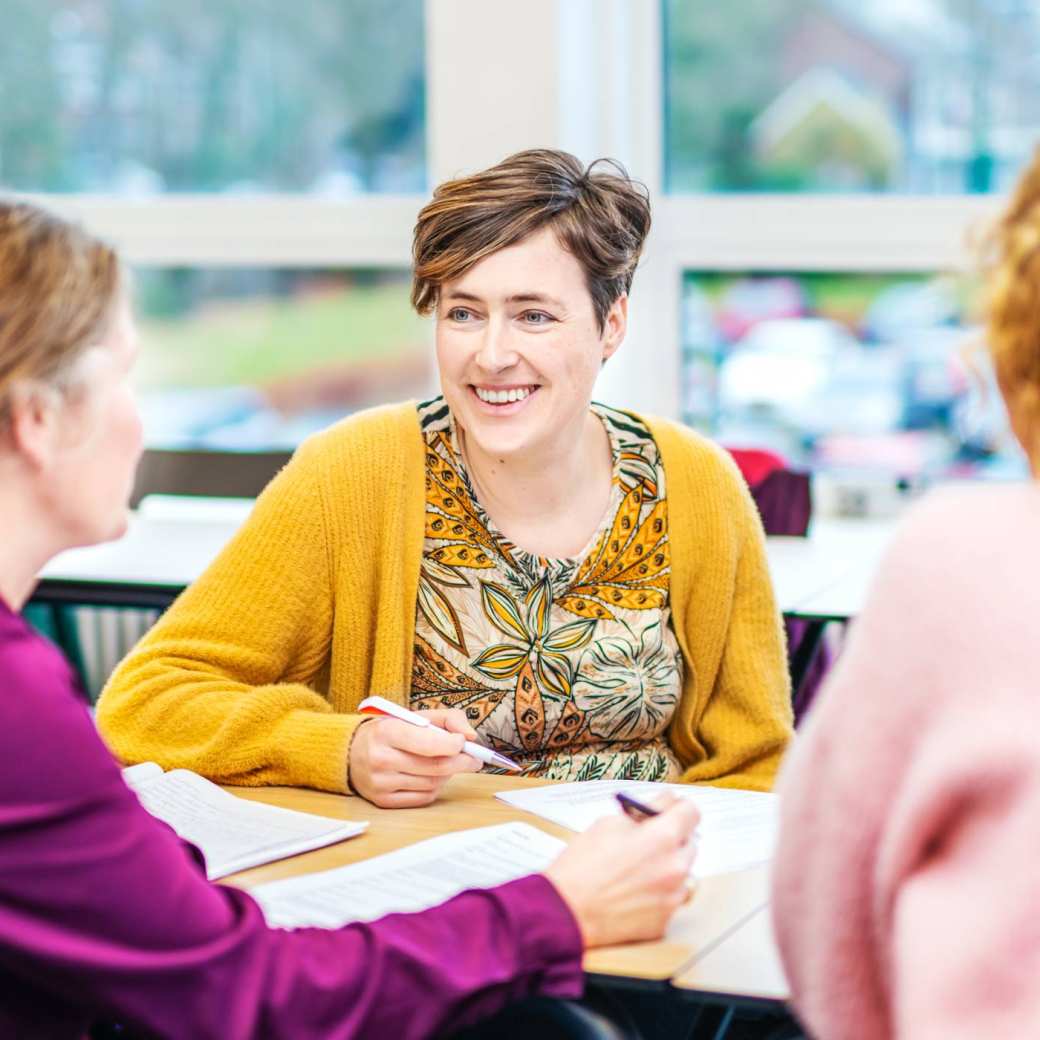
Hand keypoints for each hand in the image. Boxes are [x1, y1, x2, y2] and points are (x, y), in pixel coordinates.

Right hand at [348, 708, 481, 807]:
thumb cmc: (390, 731)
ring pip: (432, 783)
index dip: (454, 744)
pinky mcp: (383, 801)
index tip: (464, 742)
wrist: (351, 752)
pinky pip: (423, 798)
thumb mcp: (414, 715)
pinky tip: (433, 776)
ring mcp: (380, 783)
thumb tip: (470, 736)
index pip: (430, 743)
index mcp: (387, 731)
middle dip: (462, 762)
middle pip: (435, 767)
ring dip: (448, 774)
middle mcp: (381, 758)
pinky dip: (435, 787)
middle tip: (475, 759)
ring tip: (448, 763)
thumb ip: (448, 719)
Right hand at [544, 798, 699, 947]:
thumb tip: (666, 802)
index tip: (671, 810)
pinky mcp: (665, 922)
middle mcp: (675, 868)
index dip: (679, 808)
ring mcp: (672, 898)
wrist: (565, 911)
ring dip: (667, 867)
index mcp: (663, 837)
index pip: (691, 812)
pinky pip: (670, 899)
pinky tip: (634, 893)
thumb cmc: (582, 865)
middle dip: (672, 839)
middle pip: (690, 843)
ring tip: (638, 870)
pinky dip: (658, 894)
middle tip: (647, 841)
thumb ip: (644, 811)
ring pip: (682, 874)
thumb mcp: (609, 823)